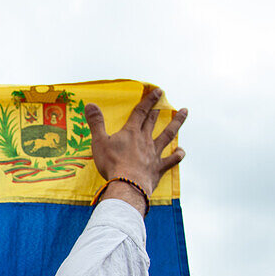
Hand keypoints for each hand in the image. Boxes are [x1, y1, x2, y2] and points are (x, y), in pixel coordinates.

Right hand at [85, 87, 186, 210]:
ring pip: (168, 135)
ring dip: (177, 123)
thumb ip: (96, 123)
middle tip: (164, 99)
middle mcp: (145, 140)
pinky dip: (178, 154)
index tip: (158, 91)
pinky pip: (172, 159)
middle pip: (152, 121)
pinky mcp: (158, 167)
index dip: (149, 100)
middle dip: (158, 109)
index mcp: (131, 133)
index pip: (140, 112)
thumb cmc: (112, 163)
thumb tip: (90, 104)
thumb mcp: (99, 142)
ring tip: (184, 112)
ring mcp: (154, 153)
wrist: (127, 184)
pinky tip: (181, 151)